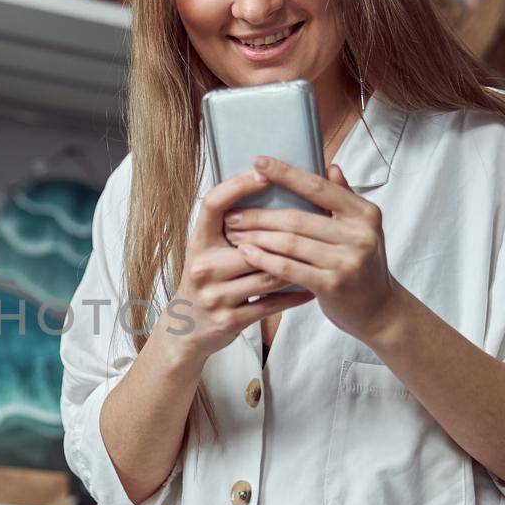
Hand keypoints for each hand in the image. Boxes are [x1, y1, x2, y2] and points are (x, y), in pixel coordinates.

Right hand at [162, 167, 314, 366]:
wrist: (185, 329)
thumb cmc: (206, 281)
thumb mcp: (207, 250)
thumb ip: (230, 226)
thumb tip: (264, 185)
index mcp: (197, 243)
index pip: (213, 204)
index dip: (237, 186)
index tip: (264, 174)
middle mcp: (203, 267)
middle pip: (253, 244)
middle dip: (284, 236)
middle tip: (316, 223)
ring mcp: (215, 295)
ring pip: (267, 275)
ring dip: (295, 266)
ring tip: (319, 256)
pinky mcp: (229, 319)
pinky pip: (270, 304)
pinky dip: (294, 297)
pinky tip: (310, 289)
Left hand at [223, 156, 402, 343]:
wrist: (379, 309)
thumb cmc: (363, 265)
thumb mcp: (362, 229)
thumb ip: (345, 198)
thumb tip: (331, 167)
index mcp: (365, 213)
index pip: (318, 187)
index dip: (286, 174)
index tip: (258, 162)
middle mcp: (360, 234)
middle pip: (297, 219)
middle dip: (260, 216)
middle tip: (233, 215)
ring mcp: (347, 261)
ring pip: (290, 243)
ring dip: (257, 238)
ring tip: (234, 234)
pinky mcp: (333, 284)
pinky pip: (289, 268)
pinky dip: (264, 260)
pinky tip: (247, 254)